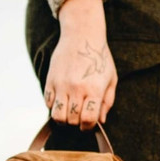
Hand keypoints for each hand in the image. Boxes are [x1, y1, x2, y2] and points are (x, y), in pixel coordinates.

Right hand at [44, 0, 117, 129]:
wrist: (82, 35)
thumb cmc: (100, 58)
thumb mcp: (111, 79)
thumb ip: (107, 102)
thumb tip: (100, 121)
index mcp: (94, 89)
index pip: (88, 120)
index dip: (88, 126)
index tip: (88, 122)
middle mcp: (76, 88)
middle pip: (72, 120)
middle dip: (76, 122)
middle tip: (79, 114)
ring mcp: (61, 85)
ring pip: (57, 116)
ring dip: (63, 118)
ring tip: (68, 110)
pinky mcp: (51, 81)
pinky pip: (48, 103)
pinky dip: (54, 105)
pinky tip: (61, 98)